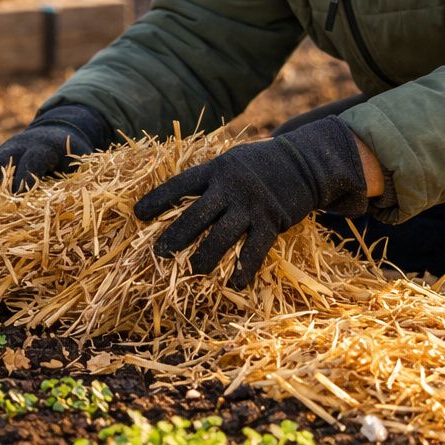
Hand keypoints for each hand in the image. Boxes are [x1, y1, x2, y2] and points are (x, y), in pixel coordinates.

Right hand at [0, 104, 111, 202]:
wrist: (54, 133)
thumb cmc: (70, 153)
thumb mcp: (81, 161)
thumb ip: (77, 179)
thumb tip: (76, 205)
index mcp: (43, 146)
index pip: (30, 161)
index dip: (24, 181)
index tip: (20, 203)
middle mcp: (18, 146)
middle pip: (1, 164)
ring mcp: (3, 151)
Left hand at [132, 116, 368, 287]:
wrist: (306, 162)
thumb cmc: (260, 164)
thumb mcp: (232, 161)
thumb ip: (210, 178)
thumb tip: (178, 199)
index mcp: (217, 169)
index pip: (181, 185)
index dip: (159, 199)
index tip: (138, 214)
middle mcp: (231, 187)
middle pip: (197, 214)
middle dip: (176, 235)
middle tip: (159, 252)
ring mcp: (252, 205)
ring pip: (222, 235)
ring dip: (205, 256)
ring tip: (193, 271)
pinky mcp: (272, 221)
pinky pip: (254, 249)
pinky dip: (243, 268)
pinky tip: (234, 283)